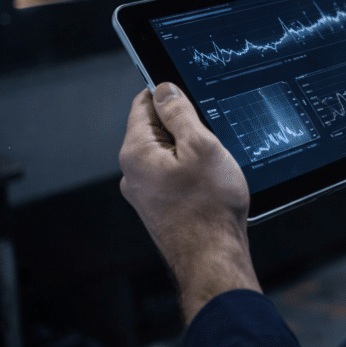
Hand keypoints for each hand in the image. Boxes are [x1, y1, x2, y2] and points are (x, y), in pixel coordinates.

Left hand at [119, 83, 260, 322]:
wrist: (213, 258)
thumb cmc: (209, 206)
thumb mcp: (201, 145)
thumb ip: (179, 112)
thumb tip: (163, 88)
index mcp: (136, 152)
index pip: (143, 103)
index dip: (169, 94)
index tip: (192, 96)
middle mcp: (132, 173)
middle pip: (156, 129)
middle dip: (184, 126)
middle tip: (211, 135)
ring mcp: (144, 194)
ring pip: (167, 154)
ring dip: (190, 152)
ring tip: (213, 164)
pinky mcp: (160, 208)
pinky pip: (173, 176)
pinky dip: (192, 172)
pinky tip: (211, 183)